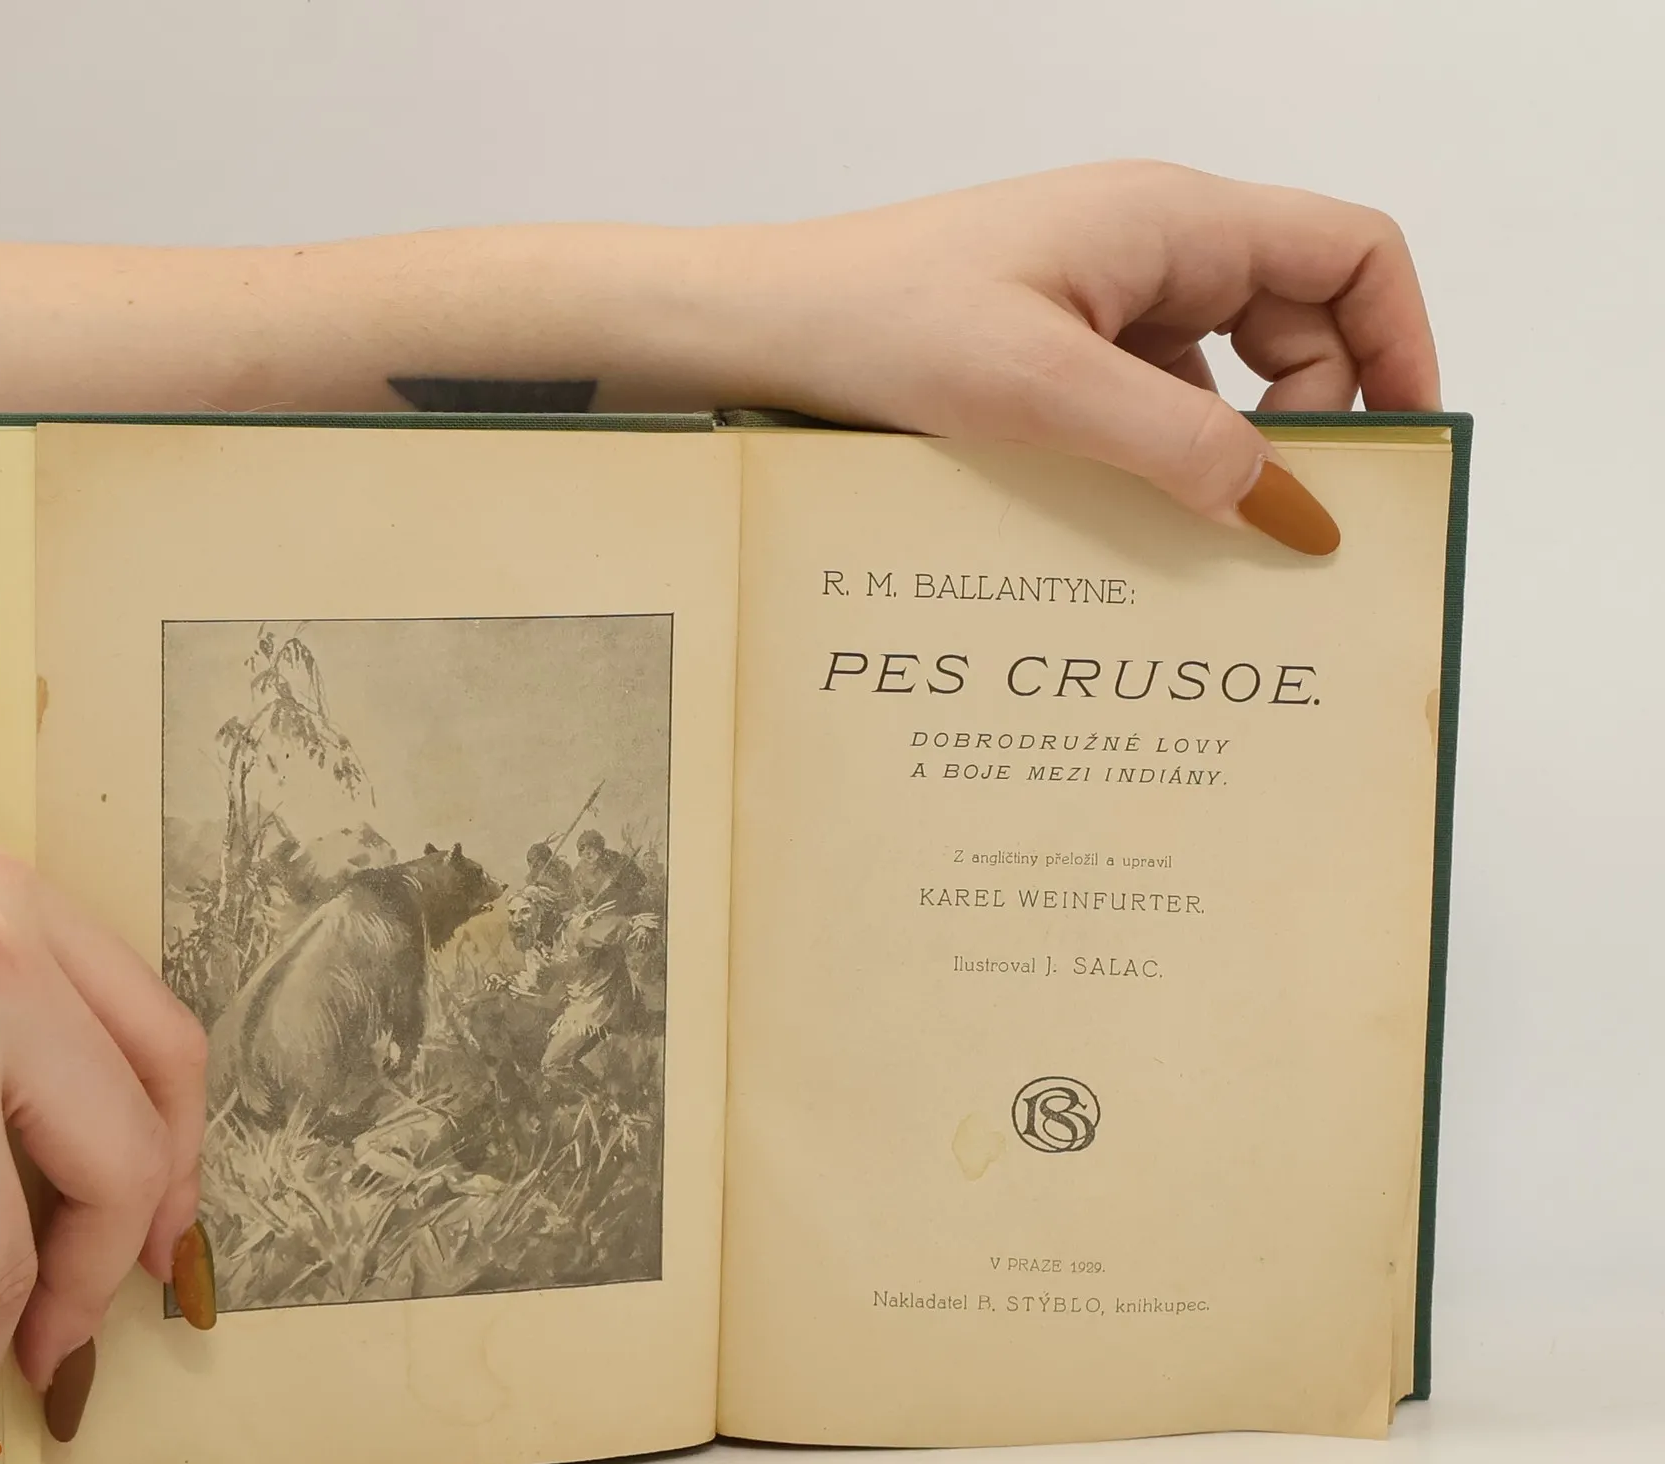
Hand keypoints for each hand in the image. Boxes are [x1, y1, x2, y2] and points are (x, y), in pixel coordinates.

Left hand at [709, 161, 1439, 549]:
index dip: (1400, 341)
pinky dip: (1162, 459)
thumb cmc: (882, 328)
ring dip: (1229, 451)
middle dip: (1310, 419)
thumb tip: (1292, 508)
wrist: (762, 328)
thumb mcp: (1045, 392)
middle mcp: (1150, 249)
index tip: (1399, 447)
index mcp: (1172, 224)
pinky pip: (1148, 402)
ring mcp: (1101, 301)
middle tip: (1279, 525)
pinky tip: (1134, 525)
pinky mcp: (1055, 350)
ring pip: (1221, 373)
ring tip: (1204, 540)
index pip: (1350, 252)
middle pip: (1298, 323)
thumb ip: (1179, 445)